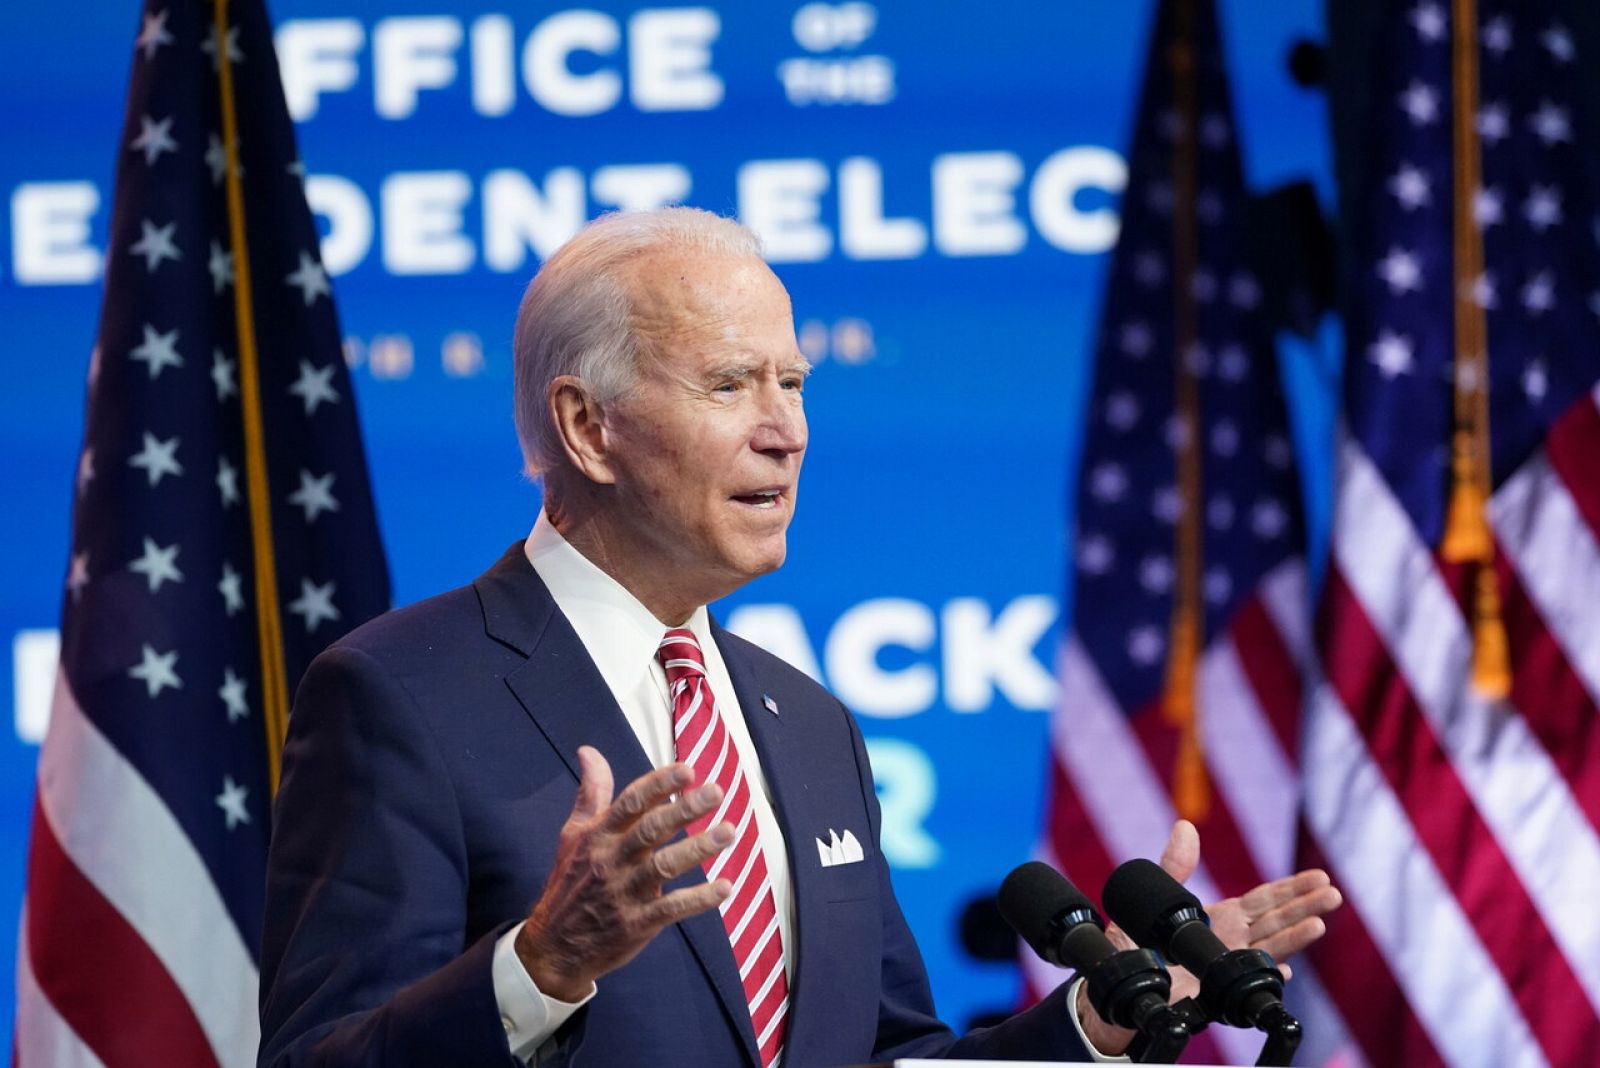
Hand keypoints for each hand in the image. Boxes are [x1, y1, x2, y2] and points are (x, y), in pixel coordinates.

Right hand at [515, 746, 732, 1000]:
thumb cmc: (570, 883)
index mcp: (598, 835)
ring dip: (698, 848)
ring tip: (730, 831)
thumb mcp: (574, 834)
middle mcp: (611, 860)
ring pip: (664, 866)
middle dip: (685, 809)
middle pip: (651, 829)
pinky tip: (725, 887)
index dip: (659, 784)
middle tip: (716, 791)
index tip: (688, 769)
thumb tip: (588, 751)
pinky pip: (671, 908)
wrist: (554, 948)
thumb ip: (590, 792)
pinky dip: (699, 899)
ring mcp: (624, 893)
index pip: (630, 803)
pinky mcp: (636, 923)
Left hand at [1075, 820, 1343, 1054]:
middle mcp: (1233, 941)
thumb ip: (1173, 866)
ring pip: (1270, 948)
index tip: (1318, 877)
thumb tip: (1185, 826)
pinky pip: (1246, 981)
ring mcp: (1229, 965)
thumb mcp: (1158, 897)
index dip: (1292, 888)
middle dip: (1305, 906)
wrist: (1122, 980)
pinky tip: (1283, 969)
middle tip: (1332, 893)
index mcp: (1224, 918)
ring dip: (1296, 937)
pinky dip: (1265, 975)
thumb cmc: (1140, 940)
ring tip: (1319, 923)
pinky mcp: (1217, 989)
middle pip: (1277, 920)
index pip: (1266, 900)